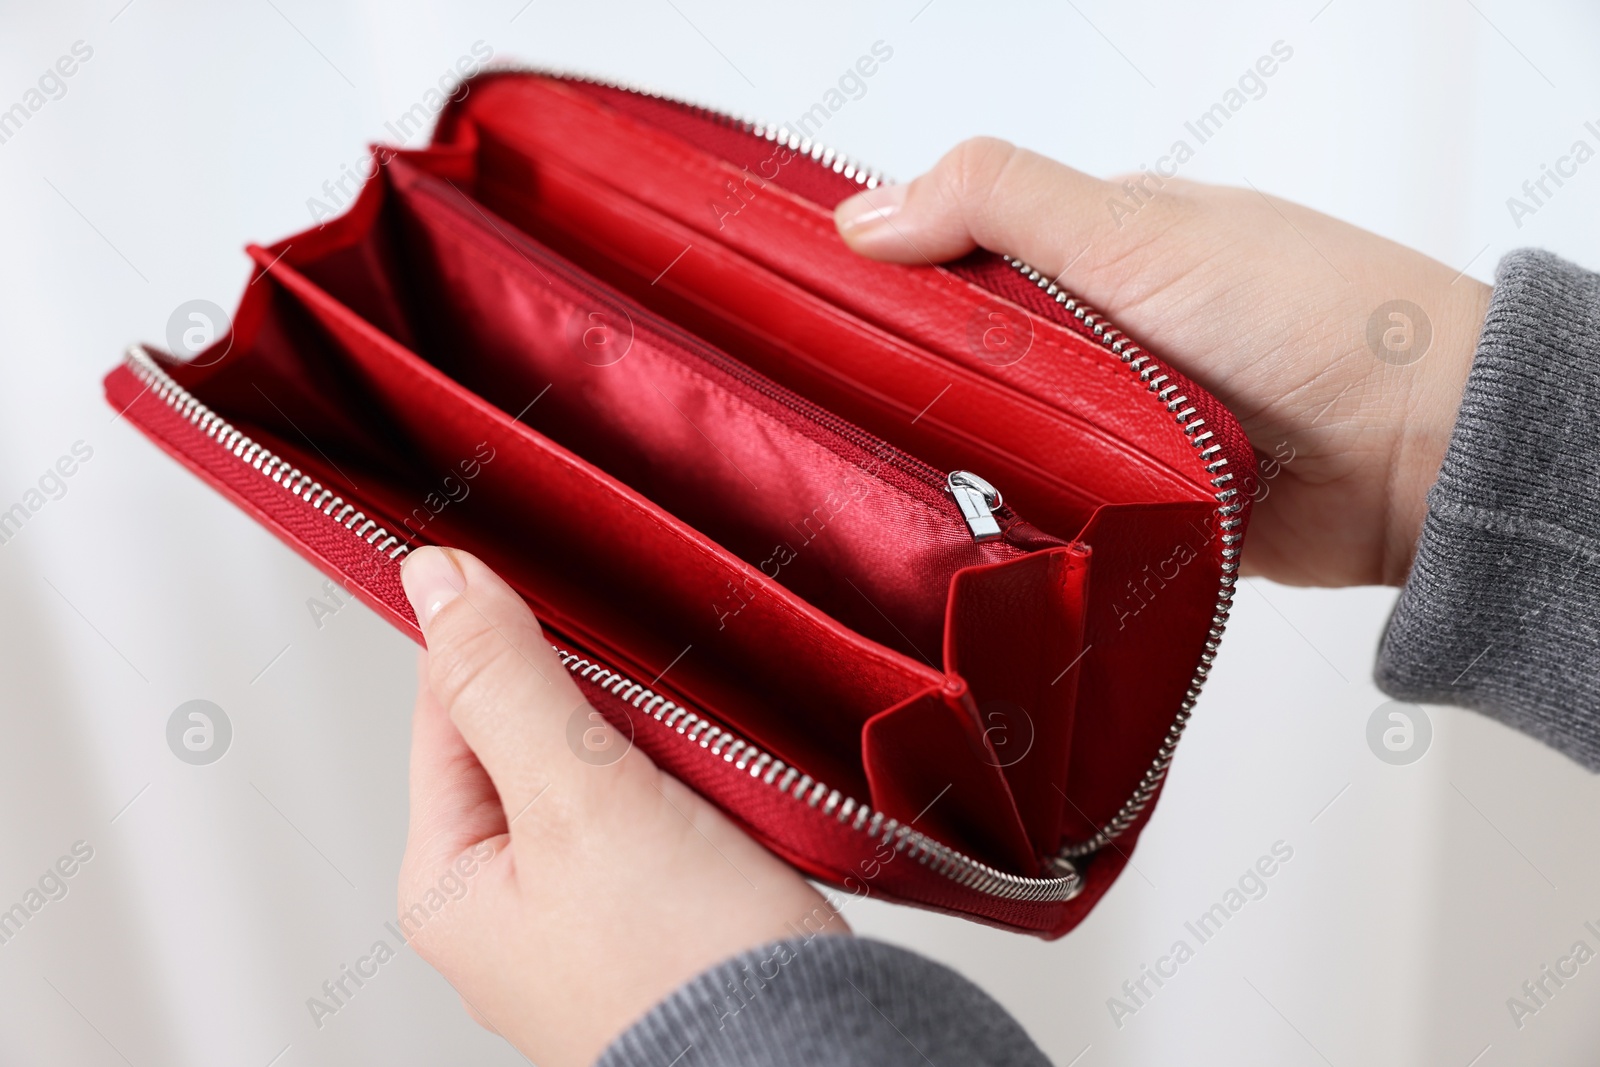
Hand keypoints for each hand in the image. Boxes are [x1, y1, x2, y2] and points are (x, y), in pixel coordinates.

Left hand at [396, 546, 842, 1066]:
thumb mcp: (577, 796)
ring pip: (593, 771)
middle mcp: (501, 905)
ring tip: (691, 754)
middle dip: (588, 697)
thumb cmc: (682, 969)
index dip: (500, 640)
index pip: (443, 712)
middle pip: (520, 738)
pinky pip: (649, 813)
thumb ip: (503, 683)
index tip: (557, 593)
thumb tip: (436, 579)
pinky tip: (716, 784)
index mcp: (447, 884)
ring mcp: (576, 914)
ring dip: (642, 739)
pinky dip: (682, 783)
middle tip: (646, 700)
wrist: (806, 1057)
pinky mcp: (650, 916)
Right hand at [834, 138, 1491, 586]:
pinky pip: (1049, 512)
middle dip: (917, 380)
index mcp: (1096, 249)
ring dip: (968, 457)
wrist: (1421, 454)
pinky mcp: (1131, 503)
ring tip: (894, 475)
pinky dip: (1019, 519)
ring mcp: (1114, 421)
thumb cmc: (1311, 316)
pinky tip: (970, 527)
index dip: (887, 274)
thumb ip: (1003, 204)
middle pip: (968, 353)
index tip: (813, 304)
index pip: (958, 250)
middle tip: (844, 407)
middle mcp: (1100, 333)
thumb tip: (865, 211)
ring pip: (1001, 440)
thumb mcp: (1138, 232)